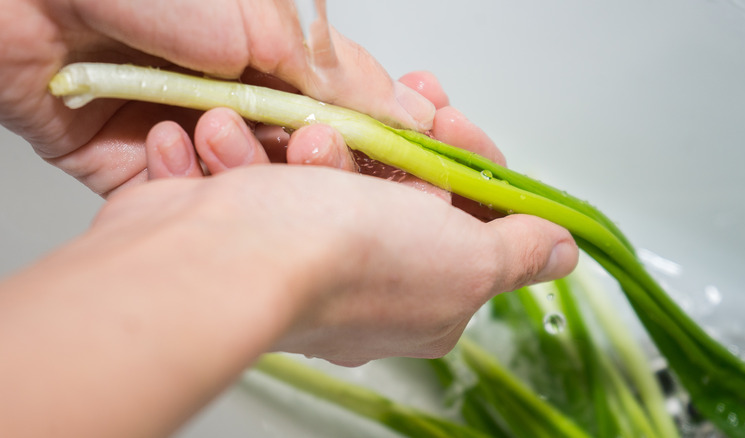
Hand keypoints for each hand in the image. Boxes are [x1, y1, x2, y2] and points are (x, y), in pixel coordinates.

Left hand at [0, 0, 433, 195]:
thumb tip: (402, 113)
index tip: (408, 168)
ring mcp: (195, 139)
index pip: (349, 114)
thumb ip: (330, 76)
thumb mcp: (259, 19)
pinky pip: (183, 200)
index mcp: (278, 61)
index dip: (378, 143)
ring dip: (242, 168)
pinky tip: (166, 139)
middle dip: (310, 165)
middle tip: (303, 152)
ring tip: (213, 124)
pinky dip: (181, 182)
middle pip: (304, 162)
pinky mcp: (144, 170)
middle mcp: (242, 103)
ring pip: (250, 189)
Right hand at [143, 70, 578, 364]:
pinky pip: (242, 167)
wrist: (217, 264)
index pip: (458, 214)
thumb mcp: (464, 260)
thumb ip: (516, 253)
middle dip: (379, 141)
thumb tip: (561, 252)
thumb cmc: (342, 264)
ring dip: (305, 140)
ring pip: (311, 167)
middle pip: (386, 184)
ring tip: (296, 145)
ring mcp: (291, 253)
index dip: (458, 159)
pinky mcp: (230, 226)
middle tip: (365, 120)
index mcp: (420, 296)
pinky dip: (237, 147)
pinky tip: (226, 144)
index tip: (446, 121)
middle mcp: (356, 281)